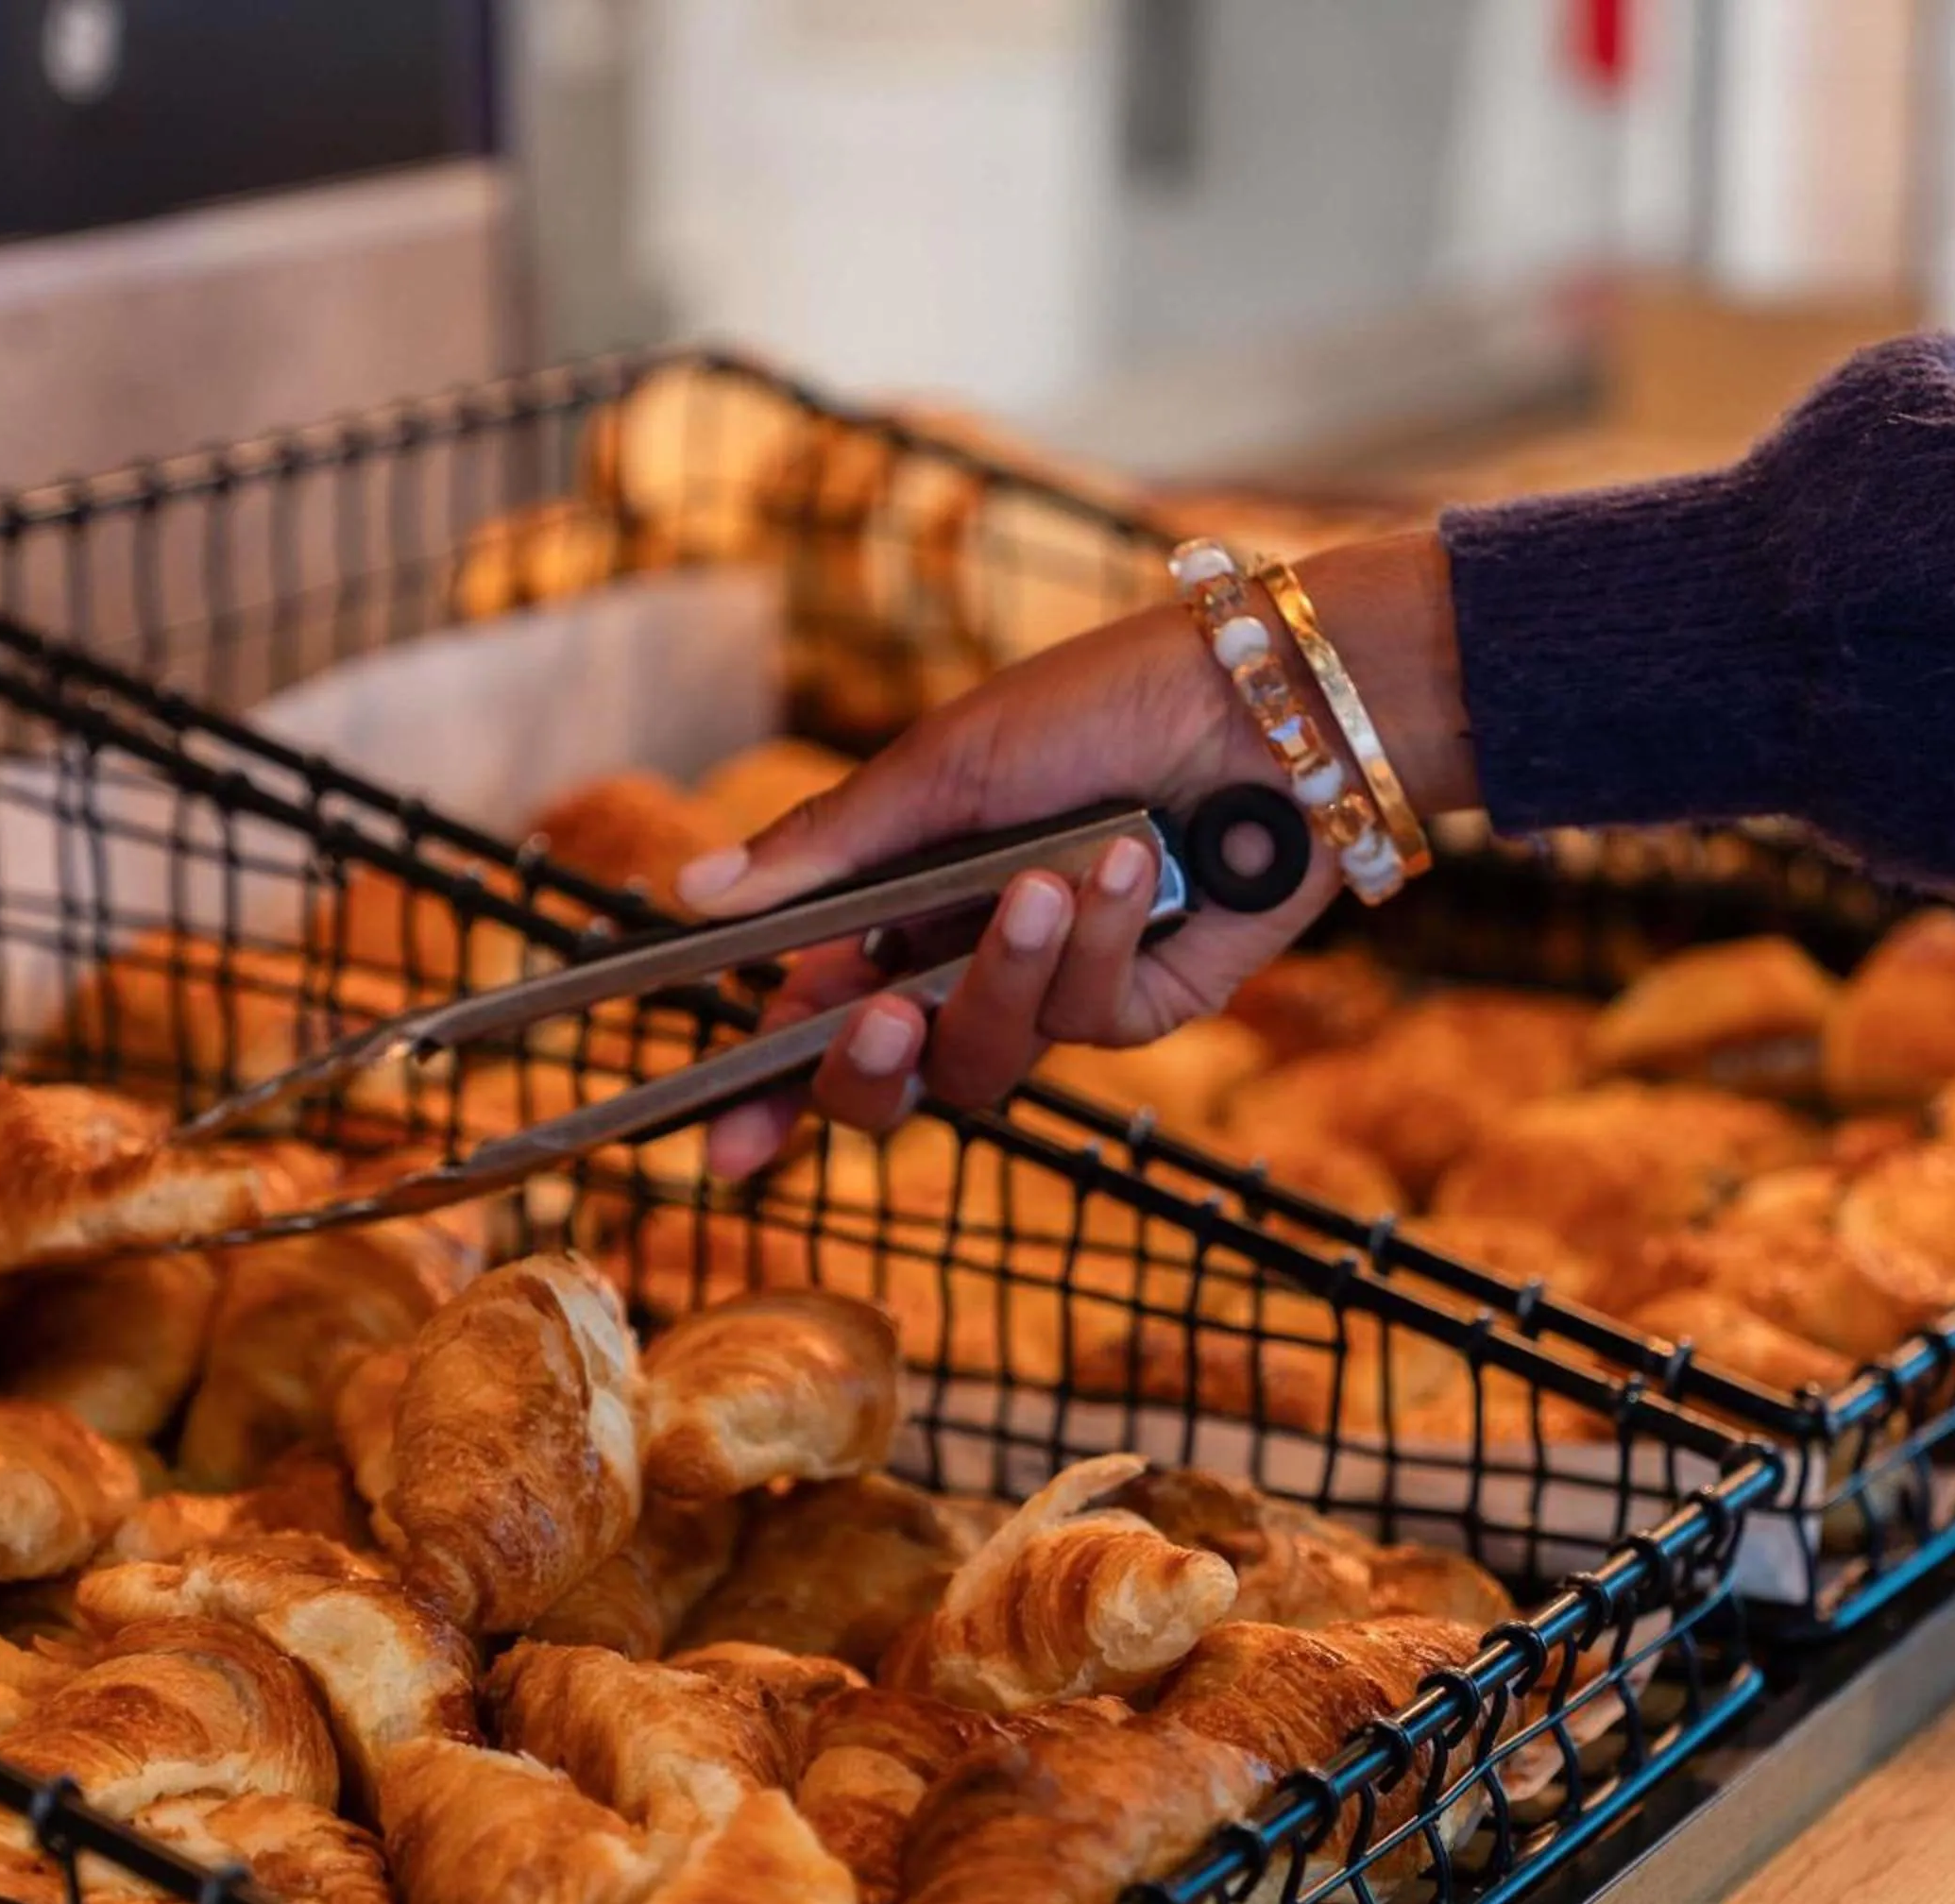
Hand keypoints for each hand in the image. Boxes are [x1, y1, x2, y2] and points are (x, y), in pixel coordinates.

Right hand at [675, 530, 1475, 1174]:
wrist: (1260, 701)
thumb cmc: (1097, 706)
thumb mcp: (943, 766)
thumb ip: (827, 849)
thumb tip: (695, 895)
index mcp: (900, 902)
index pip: (811, 1018)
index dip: (764, 1094)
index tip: (724, 1152)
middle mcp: (969, 959)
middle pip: (891, 1081)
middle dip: (868, 1067)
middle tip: (874, 1021)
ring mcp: (1056, 991)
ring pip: (984, 1061)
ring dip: (1005, 973)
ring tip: (1046, 881)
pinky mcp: (1143, 1006)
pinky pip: (1086, 1022)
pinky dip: (1101, 943)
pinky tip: (1138, 866)